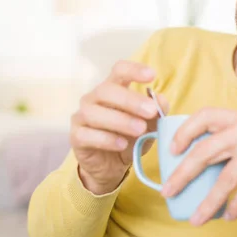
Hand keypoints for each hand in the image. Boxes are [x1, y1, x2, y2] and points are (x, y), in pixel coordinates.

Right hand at [70, 60, 168, 194]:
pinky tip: (122, 144)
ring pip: (95, 112)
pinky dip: (106, 139)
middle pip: (106, 90)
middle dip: (130, 100)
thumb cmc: (130, 137)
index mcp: (113, 89)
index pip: (119, 70)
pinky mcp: (76, 137)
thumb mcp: (149, 125)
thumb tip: (161, 100)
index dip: (134, 70)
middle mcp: (94, 98)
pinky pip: (86, 134)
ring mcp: (82, 116)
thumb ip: (156, 112)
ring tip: (140, 130)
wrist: (112, 166)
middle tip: (151, 111)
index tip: (152, 75)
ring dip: (120, 120)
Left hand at [161, 108, 236, 225]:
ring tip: (195, 218)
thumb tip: (209, 166)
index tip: (173, 148)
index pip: (206, 115)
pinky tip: (227, 216)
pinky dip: (233, 206)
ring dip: (207, 202)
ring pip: (223, 178)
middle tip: (169, 191)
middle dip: (183, 173)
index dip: (185, 130)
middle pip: (205, 151)